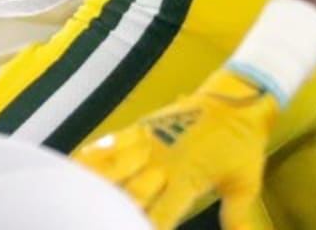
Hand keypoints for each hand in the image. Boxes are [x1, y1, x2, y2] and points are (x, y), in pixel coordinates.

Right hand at [72, 69, 278, 229]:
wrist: (236, 99)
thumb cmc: (242, 144)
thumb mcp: (245, 184)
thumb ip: (236, 217)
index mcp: (187, 178)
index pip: (161, 213)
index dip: (146, 226)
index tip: (133, 229)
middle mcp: (163, 160)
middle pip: (130, 192)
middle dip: (114, 210)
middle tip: (95, 217)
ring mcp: (150, 140)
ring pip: (116, 164)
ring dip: (95, 181)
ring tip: (70, 193)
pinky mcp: (146, 126)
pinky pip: (116, 140)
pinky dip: (96, 152)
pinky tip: (76, 160)